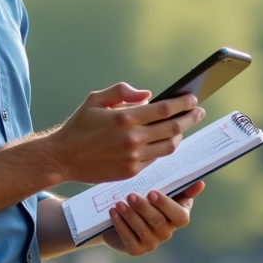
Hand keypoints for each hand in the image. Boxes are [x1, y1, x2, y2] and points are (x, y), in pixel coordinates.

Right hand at [45, 84, 204, 184]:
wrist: (64, 158)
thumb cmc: (79, 126)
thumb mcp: (95, 99)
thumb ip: (122, 91)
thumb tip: (148, 95)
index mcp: (125, 117)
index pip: (165, 109)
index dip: (183, 103)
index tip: (192, 99)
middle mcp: (133, 138)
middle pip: (174, 128)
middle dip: (191, 118)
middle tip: (199, 111)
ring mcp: (134, 157)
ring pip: (169, 146)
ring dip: (181, 135)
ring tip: (184, 126)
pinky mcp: (131, 171)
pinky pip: (155, 159)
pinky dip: (163, 148)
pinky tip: (165, 140)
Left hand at [102, 181, 204, 255]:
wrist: (122, 215)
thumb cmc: (147, 199)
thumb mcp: (163, 190)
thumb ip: (181, 188)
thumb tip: (200, 184)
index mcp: (178, 217)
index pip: (179, 215)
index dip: (166, 205)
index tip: (152, 192)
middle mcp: (167, 232)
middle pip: (158, 221)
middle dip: (144, 208)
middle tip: (131, 195)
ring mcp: (152, 243)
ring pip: (143, 229)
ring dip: (130, 215)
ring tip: (119, 203)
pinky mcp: (136, 250)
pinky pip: (129, 239)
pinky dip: (121, 225)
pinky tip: (114, 213)